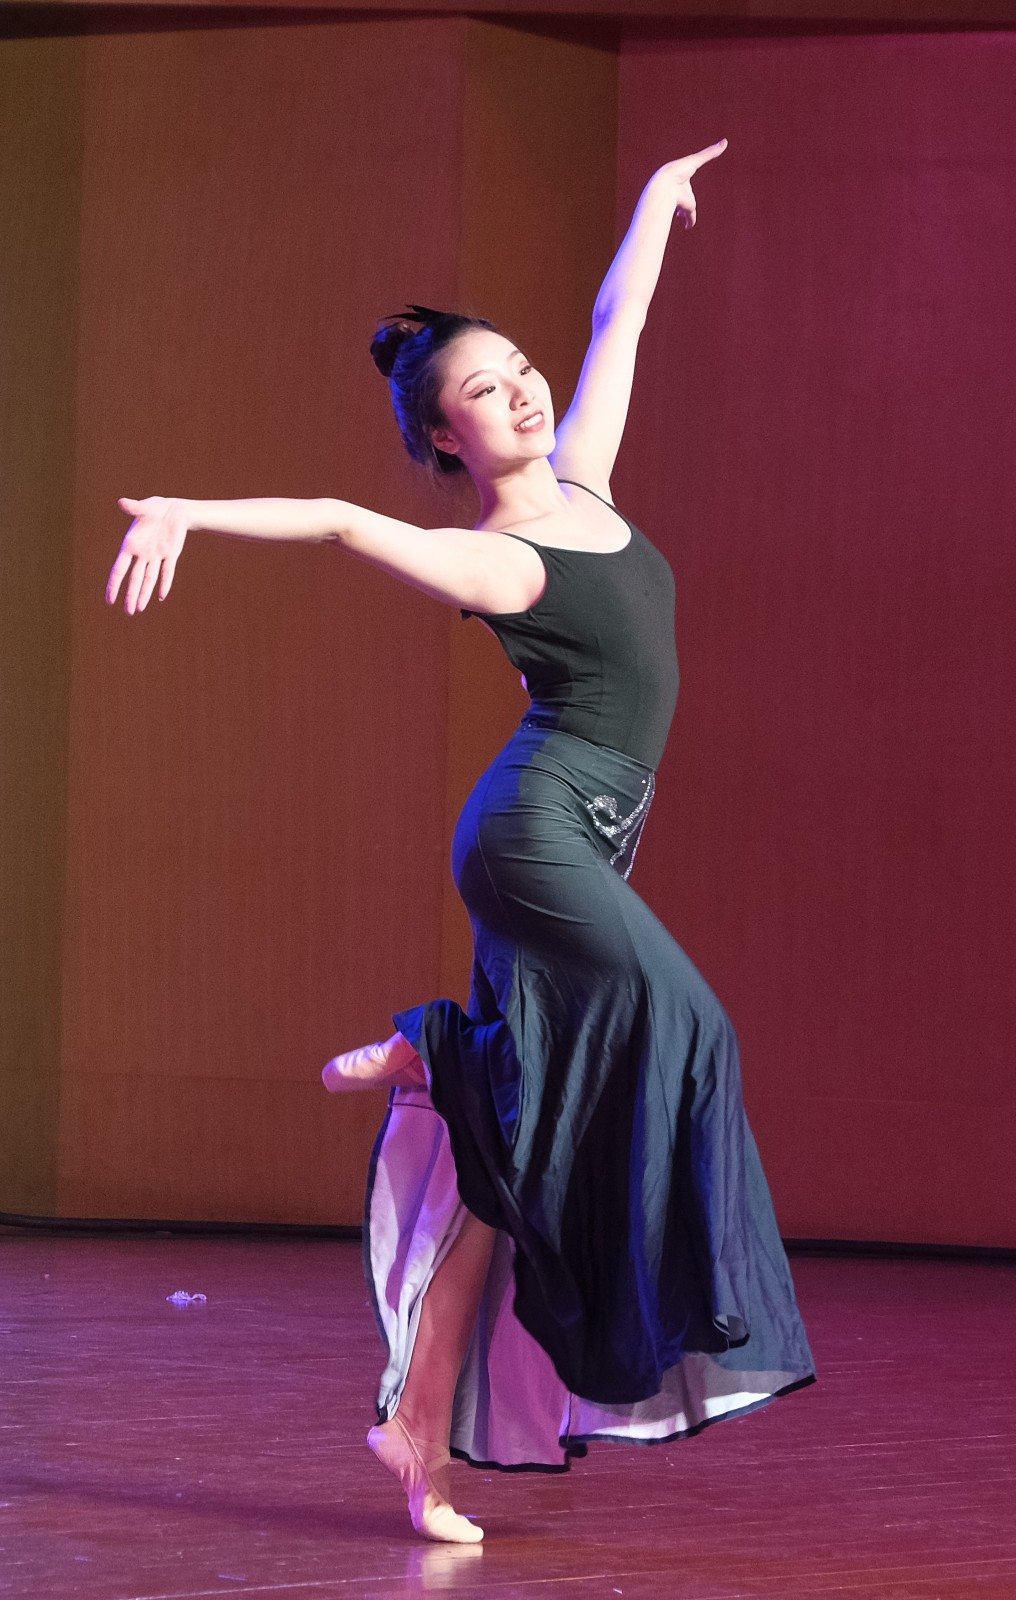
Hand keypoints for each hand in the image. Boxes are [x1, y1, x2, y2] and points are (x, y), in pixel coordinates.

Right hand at [107, 495, 188, 613]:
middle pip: (134, 579)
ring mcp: (156, 556)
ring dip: (144, 594)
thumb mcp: (144, 507)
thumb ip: (134, 508)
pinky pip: (167, 572)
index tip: (109, 600)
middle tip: (128, 612)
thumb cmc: (155, 507)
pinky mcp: (171, 555)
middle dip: (131, 596)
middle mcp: (142, 554)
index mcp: (130, 545)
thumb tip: (122, 502)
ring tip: (139, 609)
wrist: (174, 509)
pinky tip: (161, 596)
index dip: (114, 585)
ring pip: (149, 579)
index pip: (119, 569)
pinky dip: (165, 583)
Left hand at [656, 139, 727, 228]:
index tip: (686, 179)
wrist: (665, 185)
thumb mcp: (696, 160)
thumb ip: (710, 153)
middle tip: (684, 204)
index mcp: (683, 176)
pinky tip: (689, 226)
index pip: (688, 177)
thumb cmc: (678, 171)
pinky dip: (689, 222)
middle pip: (685, 195)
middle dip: (685, 200)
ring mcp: (681, 200)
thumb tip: (725, 141)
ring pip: (685, 209)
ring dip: (686, 214)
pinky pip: (688, 219)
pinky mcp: (682, 210)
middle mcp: (681, 189)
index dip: (688, 177)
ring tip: (685, 219)